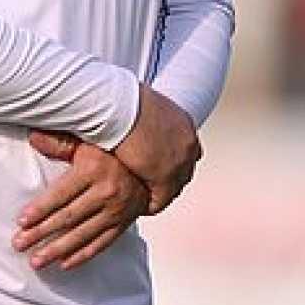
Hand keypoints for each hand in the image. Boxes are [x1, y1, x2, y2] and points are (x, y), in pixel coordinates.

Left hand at [12, 131, 150, 270]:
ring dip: (57, 250)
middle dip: (41, 233)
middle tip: (19, 244)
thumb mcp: (86, 142)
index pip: (61, 194)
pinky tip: (64, 264)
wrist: (148, 165)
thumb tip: (33, 137)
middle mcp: (106, 192)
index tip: (22, 221)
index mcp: (93, 169)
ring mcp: (115, 211)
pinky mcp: (122, 224)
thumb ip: (60, 143)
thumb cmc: (109, 152)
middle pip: (68, 217)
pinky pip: (100, 244)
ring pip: (82, 235)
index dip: (41, 208)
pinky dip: (82, 255)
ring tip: (36, 260)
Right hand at [112, 83, 201, 214]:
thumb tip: (126, 117)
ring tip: (139, 198)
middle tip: (146, 185)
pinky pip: (159, 200)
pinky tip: (134, 205)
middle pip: (183, 170)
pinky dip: (148, 204)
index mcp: (182, 121)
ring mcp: (180, 161)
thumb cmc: (117, 98)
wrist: (116, 104)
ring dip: (157, 193)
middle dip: (166, 178)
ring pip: (173, 187)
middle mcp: (188, 141)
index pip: (184, 148)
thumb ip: (141, 116)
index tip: (152, 165)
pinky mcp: (166, 177)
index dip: (168, 159)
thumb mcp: (138, 104)